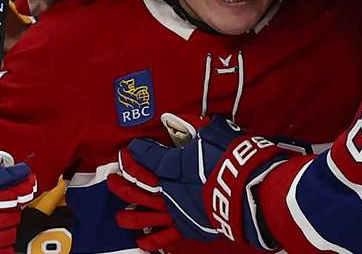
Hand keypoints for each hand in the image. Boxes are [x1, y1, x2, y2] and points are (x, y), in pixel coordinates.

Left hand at [109, 116, 291, 250]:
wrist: (249, 192)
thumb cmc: (232, 158)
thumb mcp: (216, 132)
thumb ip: (197, 126)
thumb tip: (185, 119)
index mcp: (170, 165)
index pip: (145, 156)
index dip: (135, 151)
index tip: (130, 148)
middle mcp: (166, 191)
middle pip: (136, 187)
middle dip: (122, 182)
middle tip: (112, 178)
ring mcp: (174, 212)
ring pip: (142, 215)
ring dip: (128, 214)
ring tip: (120, 215)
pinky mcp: (186, 229)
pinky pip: (162, 238)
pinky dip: (150, 241)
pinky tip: (141, 241)